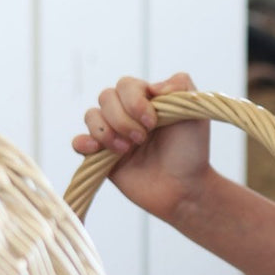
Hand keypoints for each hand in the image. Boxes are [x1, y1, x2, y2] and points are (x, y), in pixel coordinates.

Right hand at [72, 71, 210, 222]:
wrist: (184, 189)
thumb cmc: (191, 151)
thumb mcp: (196, 112)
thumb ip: (182, 84)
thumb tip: (152, 85)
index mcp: (146, 100)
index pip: (126, 85)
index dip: (134, 101)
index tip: (153, 122)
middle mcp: (127, 114)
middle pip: (106, 97)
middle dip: (122, 119)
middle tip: (142, 139)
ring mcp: (114, 134)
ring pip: (91, 116)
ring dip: (107, 131)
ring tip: (127, 150)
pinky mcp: (101, 157)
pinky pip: (79, 142)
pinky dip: (83, 142)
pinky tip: (96, 150)